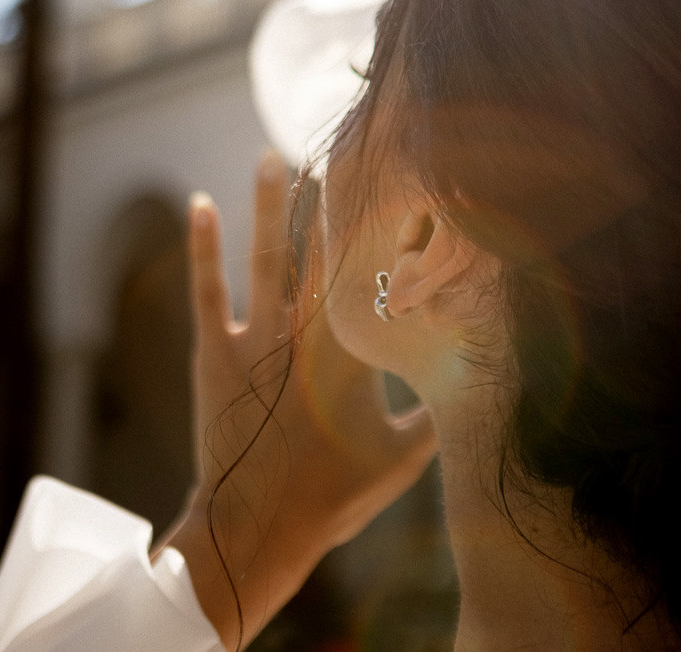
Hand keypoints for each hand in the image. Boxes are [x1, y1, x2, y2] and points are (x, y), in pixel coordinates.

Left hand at [159, 153, 435, 650]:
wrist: (255, 533)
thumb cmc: (330, 498)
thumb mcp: (400, 459)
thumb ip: (436, 415)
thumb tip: (480, 382)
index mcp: (353, 352)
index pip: (374, 276)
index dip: (385, 228)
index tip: (399, 184)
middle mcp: (305, 333)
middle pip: (322, 251)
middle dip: (333, 198)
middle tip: (341, 147)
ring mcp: (258, 339)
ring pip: (268, 257)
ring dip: (272, 204)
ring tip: (273, 155)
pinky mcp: (216, 352)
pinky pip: (208, 289)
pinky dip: (204, 245)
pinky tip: (200, 203)